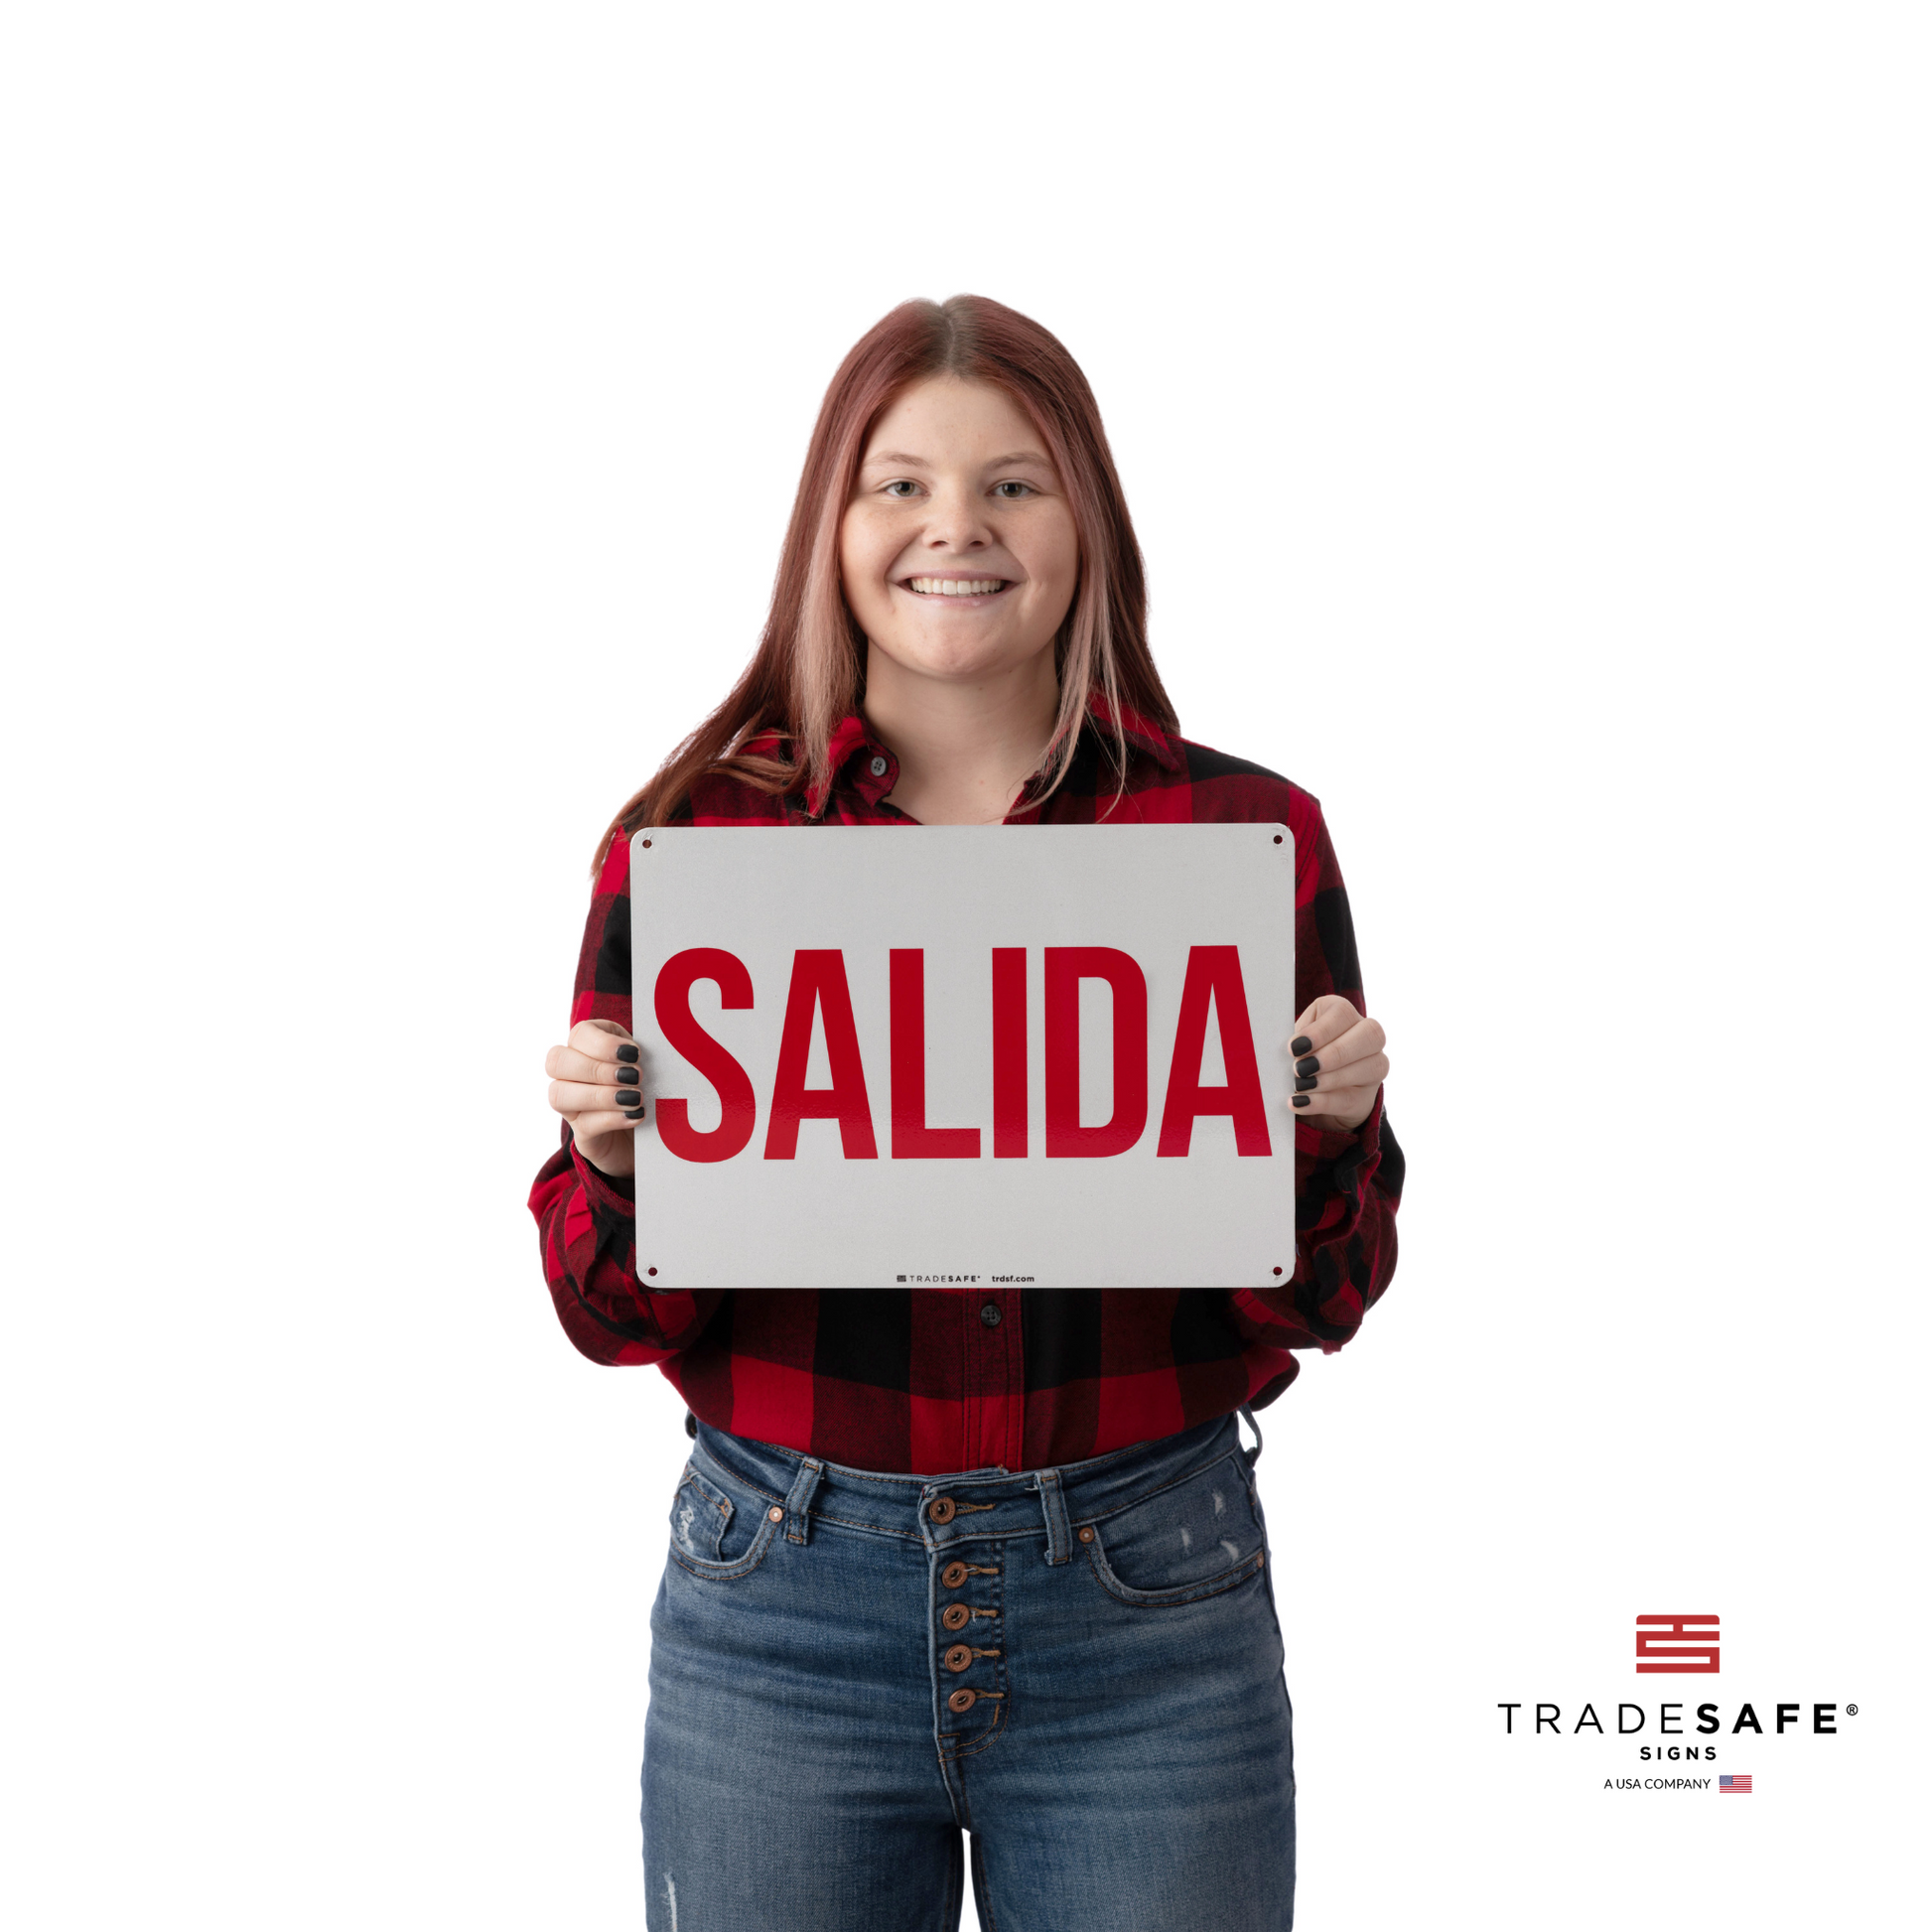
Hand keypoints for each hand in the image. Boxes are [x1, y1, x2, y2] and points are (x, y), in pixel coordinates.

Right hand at [545, 1018, 643, 1176]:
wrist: (656, 1132)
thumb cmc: (651, 1087)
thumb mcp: (650, 1063)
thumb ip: (643, 1054)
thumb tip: (641, 1053)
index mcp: (588, 1047)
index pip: (579, 1034)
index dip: (603, 1044)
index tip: (634, 1054)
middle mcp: (570, 1075)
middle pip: (556, 1062)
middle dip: (597, 1069)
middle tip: (634, 1076)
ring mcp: (572, 1107)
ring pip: (559, 1095)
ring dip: (601, 1095)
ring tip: (636, 1098)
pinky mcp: (583, 1134)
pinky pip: (585, 1125)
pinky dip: (612, 1118)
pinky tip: (636, 1115)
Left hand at [1287, 995, 1387, 1132]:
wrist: (1309, 1086)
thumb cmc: (1299, 1054)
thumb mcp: (1294, 1042)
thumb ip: (1295, 1043)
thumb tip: (1289, 1052)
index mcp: (1342, 1013)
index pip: (1342, 1013)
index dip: (1320, 1031)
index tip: (1294, 1047)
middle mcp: (1366, 1034)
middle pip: (1369, 1034)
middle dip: (1334, 1053)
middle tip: (1301, 1068)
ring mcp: (1374, 1064)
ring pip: (1371, 1067)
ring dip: (1331, 1079)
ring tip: (1301, 1086)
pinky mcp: (1367, 1095)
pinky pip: (1353, 1098)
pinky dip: (1323, 1102)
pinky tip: (1301, 1103)